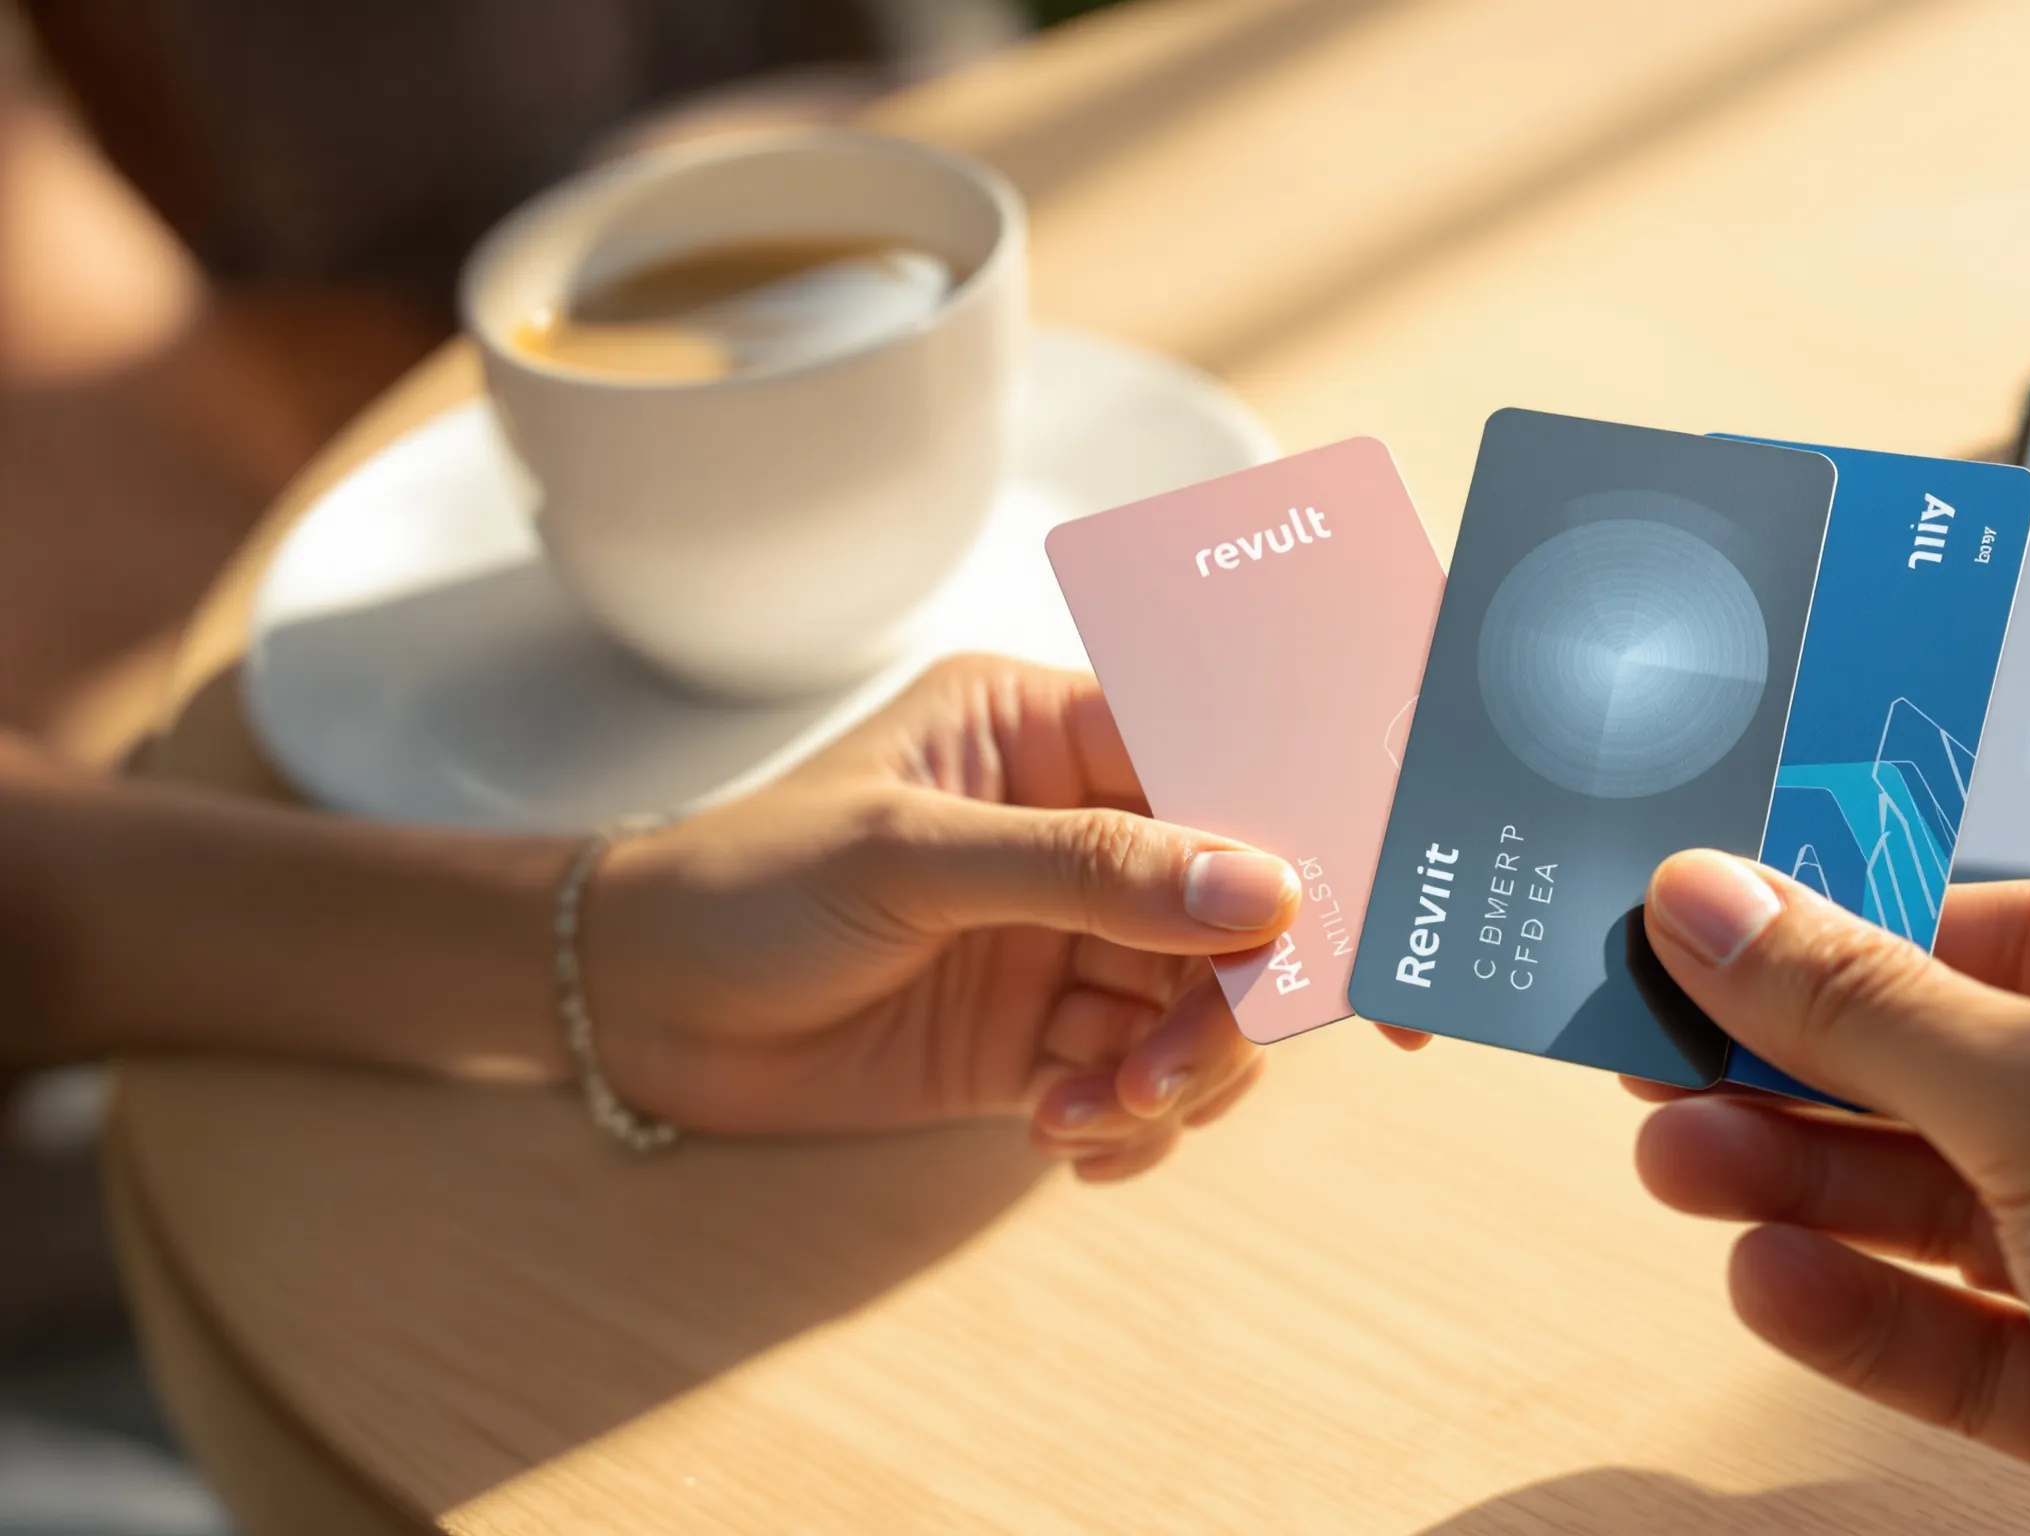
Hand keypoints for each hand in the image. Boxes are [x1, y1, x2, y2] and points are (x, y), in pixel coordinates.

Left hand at [581, 655, 1297, 1178]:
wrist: (634, 1010)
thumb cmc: (743, 886)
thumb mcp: (910, 858)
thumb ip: (1088, 869)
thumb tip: (1261, 888)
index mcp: (1053, 731)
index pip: (1225, 760)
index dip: (1310, 835)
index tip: (1372, 928)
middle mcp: (1082, 828)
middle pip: (1235, 905)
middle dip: (1226, 1000)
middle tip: (1170, 1073)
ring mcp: (1069, 936)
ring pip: (1202, 1005)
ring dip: (1172, 1076)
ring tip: (1079, 1114)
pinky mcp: (1046, 1034)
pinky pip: (1146, 1079)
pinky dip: (1130, 1122)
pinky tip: (1060, 1139)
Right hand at [1633, 855, 2029, 1534]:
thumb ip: (1879, 1010)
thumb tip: (1712, 897)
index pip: (2017, 933)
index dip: (1851, 934)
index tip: (1702, 933)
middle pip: (1966, 1077)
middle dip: (1805, 1076)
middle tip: (1651, 1068)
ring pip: (1956, 1220)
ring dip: (1810, 1193)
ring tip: (1675, 1169)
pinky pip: (1979, 1348)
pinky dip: (1871, 1319)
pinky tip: (1771, 1285)